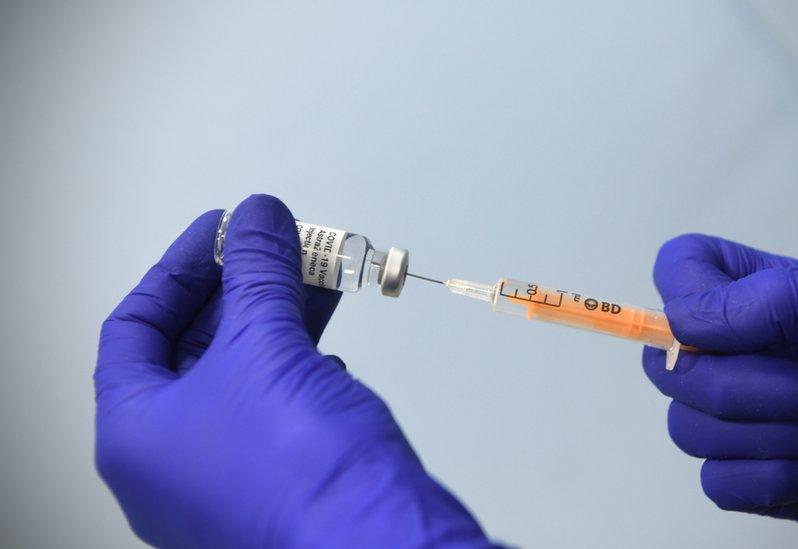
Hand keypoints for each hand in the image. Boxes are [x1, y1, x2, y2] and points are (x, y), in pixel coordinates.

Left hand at [96, 195, 491, 547]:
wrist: (376, 539)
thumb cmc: (300, 476)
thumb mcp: (266, 347)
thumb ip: (258, 272)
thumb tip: (257, 219)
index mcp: (136, 436)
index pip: (135, 328)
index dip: (179, 268)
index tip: (220, 230)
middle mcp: (172, 463)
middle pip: (193, 348)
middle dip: (239, 287)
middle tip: (272, 245)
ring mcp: (225, 475)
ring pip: (242, 373)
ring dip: (276, 315)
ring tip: (312, 270)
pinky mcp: (279, 477)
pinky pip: (276, 401)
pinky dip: (298, 357)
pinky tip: (326, 332)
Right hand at [643, 234, 797, 546]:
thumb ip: (779, 297)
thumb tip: (684, 317)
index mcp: (768, 301)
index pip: (681, 272)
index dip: (680, 296)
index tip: (719, 327)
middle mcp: (746, 357)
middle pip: (666, 366)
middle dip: (738, 387)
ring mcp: (750, 421)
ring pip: (688, 429)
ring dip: (777, 438)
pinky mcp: (762, 480)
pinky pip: (719, 484)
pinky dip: (778, 481)